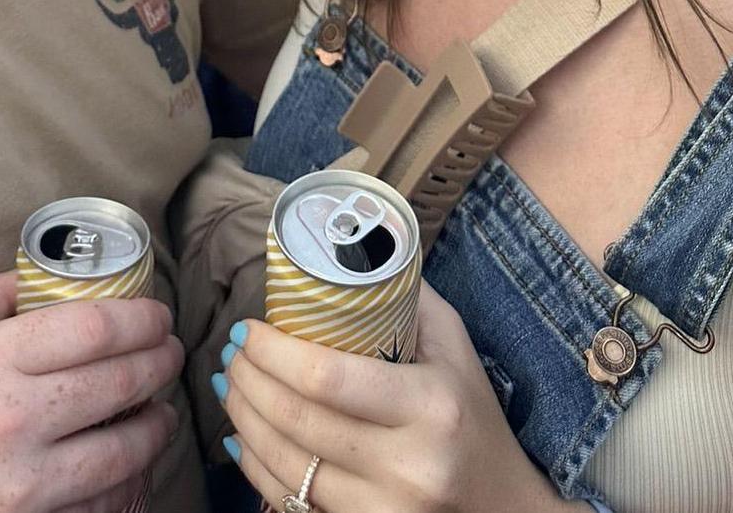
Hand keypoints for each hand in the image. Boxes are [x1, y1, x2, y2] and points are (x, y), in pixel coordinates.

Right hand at [0, 273, 182, 512]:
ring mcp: (24, 483)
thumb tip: (45, 274)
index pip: (94, 329)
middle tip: (170, 352)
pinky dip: (123, 482)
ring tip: (161, 410)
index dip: (140, 317)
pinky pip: (98, 504)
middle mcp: (14, 419)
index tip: (156, 314)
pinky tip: (127, 464)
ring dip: (155, 426)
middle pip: (119, 382)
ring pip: (123, 451)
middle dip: (159, 363)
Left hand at [219, 284, 565, 512]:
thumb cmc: (473, 416)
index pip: (326, 377)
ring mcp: (386, 510)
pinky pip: (291, 503)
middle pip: (297, 421)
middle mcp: (407, 464)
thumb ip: (404, 296)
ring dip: (243, 419)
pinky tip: (241, 436)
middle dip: (248, 380)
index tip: (248, 329)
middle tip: (230, 353)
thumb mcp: (454, 346)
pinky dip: (256, 467)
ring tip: (229, 385)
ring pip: (286, 465)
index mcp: (429, 406)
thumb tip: (348, 247)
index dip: (273, 352)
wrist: (504, 508)